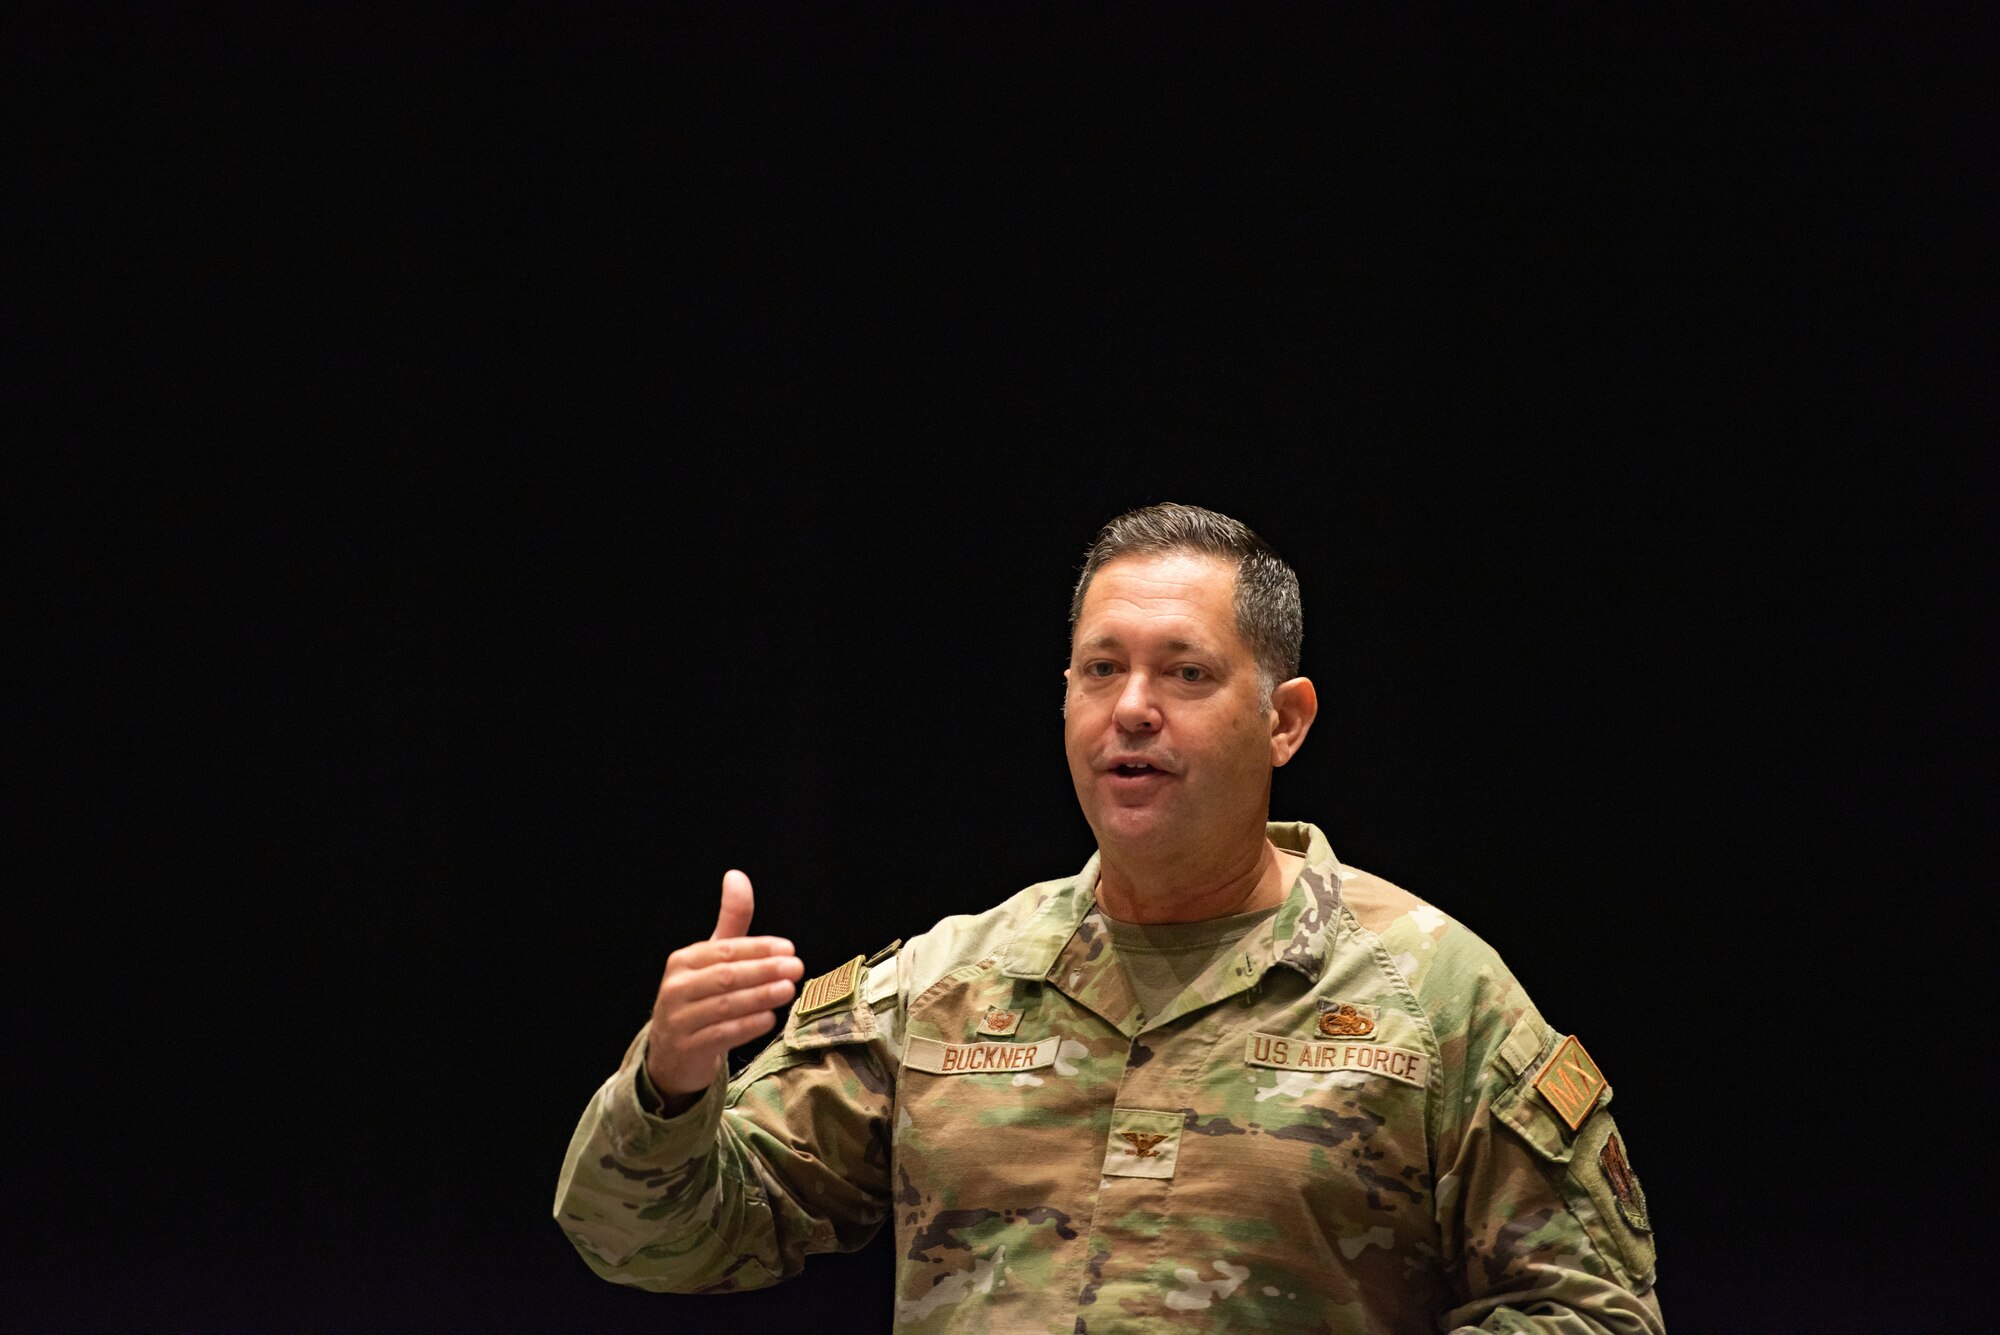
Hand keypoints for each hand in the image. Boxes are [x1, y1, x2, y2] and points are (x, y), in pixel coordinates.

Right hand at [645, 870, 803, 1102]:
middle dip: (764, 970)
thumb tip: (737, 875)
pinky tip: (769, 1019)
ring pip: (725, 1006)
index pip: (725, 951)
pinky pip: (721, 1035)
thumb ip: (731, 922)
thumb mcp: (713, 959)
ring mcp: (679, 1020)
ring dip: (760, 997)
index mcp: (684, 961)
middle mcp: (677, 988)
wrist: (672, 1053)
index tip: (789, 949)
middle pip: (726, 976)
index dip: (758, 949)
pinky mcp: (687, 1048)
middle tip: (796, 967)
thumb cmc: (700, 997)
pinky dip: (746, 1026)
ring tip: (788, 990)